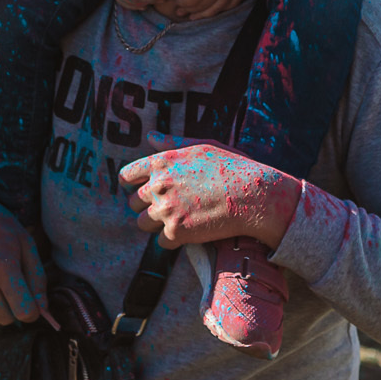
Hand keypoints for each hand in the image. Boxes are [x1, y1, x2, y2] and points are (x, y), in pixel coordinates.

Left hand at [119, 141, 301, 250]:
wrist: (253, 195)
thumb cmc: (232, 168)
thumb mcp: (202, 147)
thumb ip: (172, 143)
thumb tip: (150, 137)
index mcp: (162, 162)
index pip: (127, 175)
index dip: (130, 184)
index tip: (137, 189)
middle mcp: (159, 185)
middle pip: (133, 202)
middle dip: (148, 205)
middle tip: (170, 206)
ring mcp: (166, 210)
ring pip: (143, 224)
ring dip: (157, 224)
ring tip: (179, 219)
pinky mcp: (176, 232)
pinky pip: (161, 242)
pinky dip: (173, 239)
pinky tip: (190, 231)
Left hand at [163, 0, 271, 20]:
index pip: (190, 0)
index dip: (181, 3)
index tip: (175, 2)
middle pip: (201, 7)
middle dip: (188, 10)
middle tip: (179, 12)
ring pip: (216, 9)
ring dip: (203, 15)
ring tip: (193, 17)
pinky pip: (230, 5)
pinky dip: (220, 10)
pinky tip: (216, 10)